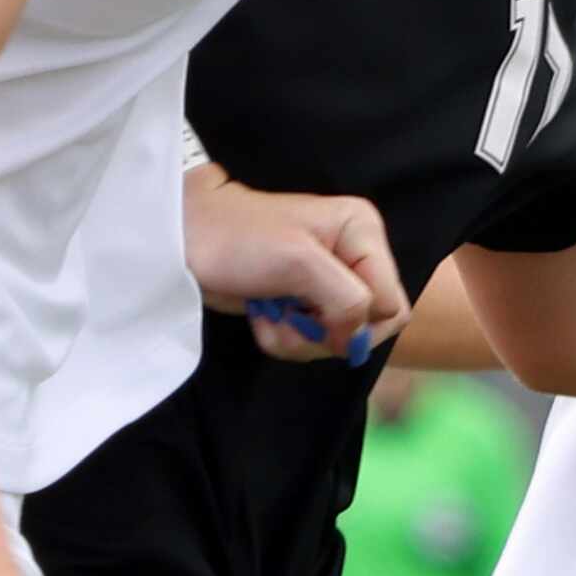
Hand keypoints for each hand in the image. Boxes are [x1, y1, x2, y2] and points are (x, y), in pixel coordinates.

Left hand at [183, 172, 409, 365]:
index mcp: (363, 233)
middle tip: (289, 321)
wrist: (184, 241)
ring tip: (270, 317)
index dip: (358, 324)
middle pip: (368, 326)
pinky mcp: (305, 300)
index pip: (391, 304)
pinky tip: (263, 317)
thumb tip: (357, 342)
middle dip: (325, 335)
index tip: (315, 318)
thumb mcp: (299, 263)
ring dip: (299, 338)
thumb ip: (346, 300)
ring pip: (340, 338)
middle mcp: (355, 255)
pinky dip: (285, 337)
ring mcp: (331, 280)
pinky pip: (314, 339)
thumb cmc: (240, 241)